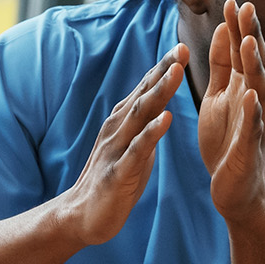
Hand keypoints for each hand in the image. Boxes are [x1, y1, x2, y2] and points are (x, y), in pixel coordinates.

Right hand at [56, 46, 185, 245]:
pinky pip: (137, 150)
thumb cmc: (112, 181)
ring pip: (140, 115)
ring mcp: (116, 149)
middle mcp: (117, 129)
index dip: (164, 68)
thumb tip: (162, 107)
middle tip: (183, 48)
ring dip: (159, 92)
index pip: (145, 89)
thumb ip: (145, 127)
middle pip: (143, 94)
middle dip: (164, 70)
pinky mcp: (117, 172)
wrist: (81, 216)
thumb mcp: (133, 148)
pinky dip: (151, 133)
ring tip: (176, 73)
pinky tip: (166, 119)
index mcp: (123, 123)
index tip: (183, 47)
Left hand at [199, 0, 264, 222]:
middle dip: (250, 36)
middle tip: (246, 8)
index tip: (232, 2)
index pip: (242, 53)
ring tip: (248, 43)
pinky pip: (254, 128)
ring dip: (254, 66)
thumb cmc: (228, 144)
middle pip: (255, 63)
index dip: (237, 28)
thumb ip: (222, 67)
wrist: (237, 191)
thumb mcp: (219, 98)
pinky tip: (251, 96)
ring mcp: (256, 124)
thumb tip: (222, 31)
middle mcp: (255, 102)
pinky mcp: (251, 149)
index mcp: (243, 89)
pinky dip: (253, 112)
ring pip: (258, 90)